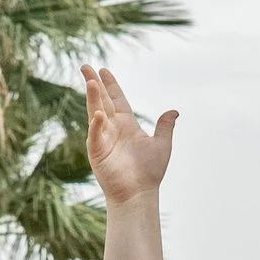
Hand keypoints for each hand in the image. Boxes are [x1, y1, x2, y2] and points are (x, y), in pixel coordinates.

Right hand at [84, 62, 175, 206]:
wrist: (139, 193)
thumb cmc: (149, 172)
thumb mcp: (161, 144)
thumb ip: (165, 126)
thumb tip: (174, 112)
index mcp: (126, 124)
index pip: (116, 99)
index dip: (110, 85)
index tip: (103, 70)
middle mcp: (112, 128)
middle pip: (101, 100)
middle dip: (94, 83)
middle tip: (85, 66)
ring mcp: (103, 139)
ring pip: (96, 112)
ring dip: (92, 98)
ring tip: (89, 81)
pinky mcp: (97, 152)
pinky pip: (96, 135)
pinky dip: (96, 125)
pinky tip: (98, 114)